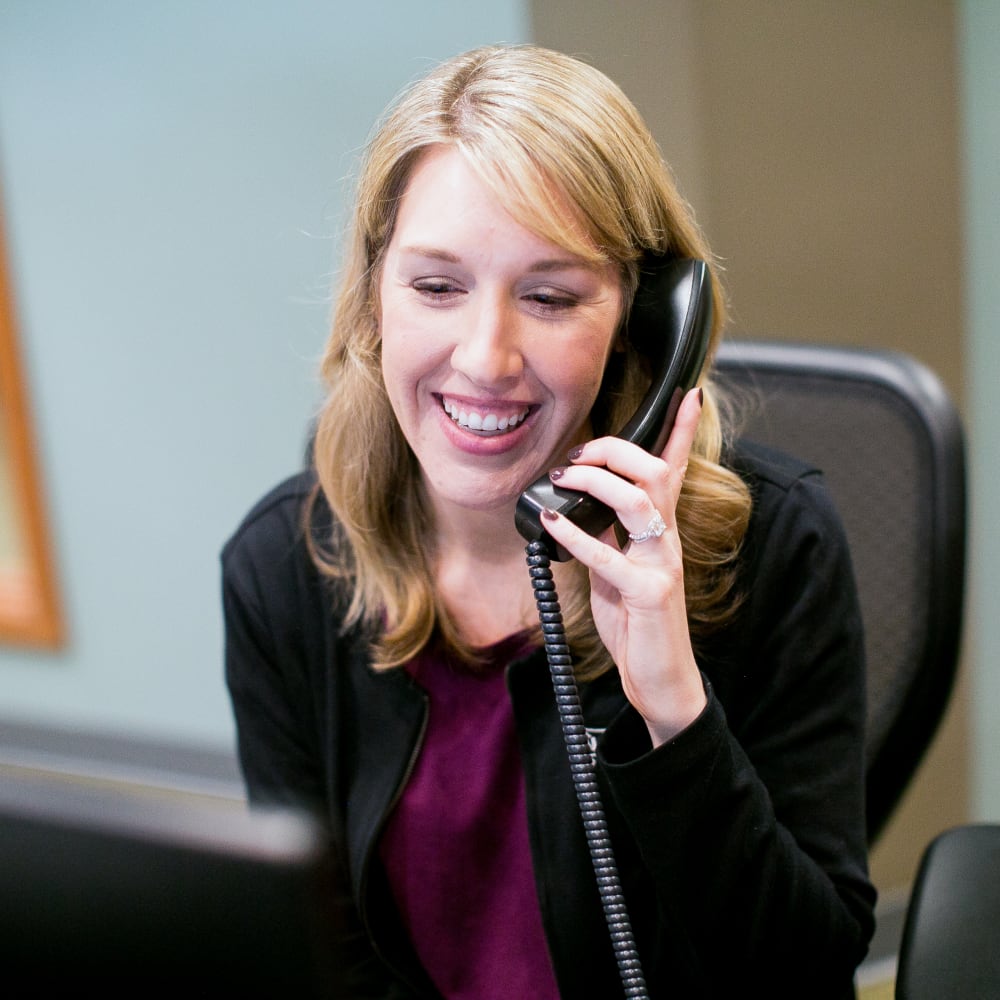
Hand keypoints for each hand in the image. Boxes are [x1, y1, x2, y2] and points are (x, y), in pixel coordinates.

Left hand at [540, 387, 705, 745]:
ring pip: (641, 500)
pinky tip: (552, 522)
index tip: (688, 393)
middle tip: (578, 453)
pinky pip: (611, 557)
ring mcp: (662, 565)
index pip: (675, 470)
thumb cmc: (637, 623)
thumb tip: (573, 508)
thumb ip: (605, 537)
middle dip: (617, 450)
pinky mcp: (649, 594)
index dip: (682, 430)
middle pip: (655, 471)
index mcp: (661, 531)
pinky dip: (576, 536)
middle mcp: (667, 540)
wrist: (658, 678)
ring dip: (599, 480)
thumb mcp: (617, 570)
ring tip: (566, 476)